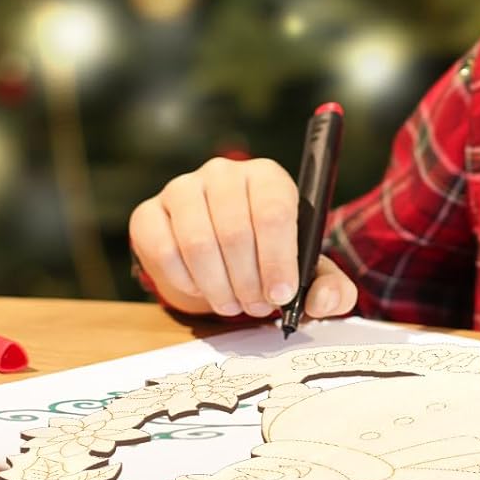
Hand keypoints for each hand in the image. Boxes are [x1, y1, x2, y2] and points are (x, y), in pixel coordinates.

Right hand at [128, 156, 358, 321]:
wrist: (219, 255)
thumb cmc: (268, 257)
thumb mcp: (305, 271)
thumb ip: (330, 287)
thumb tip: (327, 300)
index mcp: (267, 177)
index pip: (274, 211)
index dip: (278, 258)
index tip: (281, 294)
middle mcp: (224, 173)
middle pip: (235, 230)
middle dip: (248, 280)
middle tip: (257, 306)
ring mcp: (182, 189)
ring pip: (198, 242)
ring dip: (218, 286)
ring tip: (233, 304)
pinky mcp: (149, 213)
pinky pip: (163, 251)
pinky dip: (185, 281)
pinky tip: (203, 289)